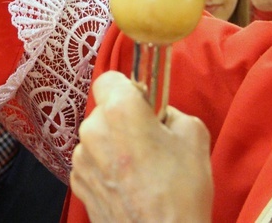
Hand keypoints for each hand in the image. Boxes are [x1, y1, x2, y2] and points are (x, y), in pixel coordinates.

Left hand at [70, 71, 212, 222]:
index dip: (129, 89)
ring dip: (115, 146)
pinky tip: (129, 186)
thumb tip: (160, 114)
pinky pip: (92, 162)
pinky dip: (107, 168)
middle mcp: (93, 129)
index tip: (144, 103)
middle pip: (105, 110)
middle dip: (125, 120)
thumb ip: (172, 112)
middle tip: (151, 142)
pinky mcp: (77, 183)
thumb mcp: (194, 136)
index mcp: (120, 110)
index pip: (110, 78)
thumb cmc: (181, 193)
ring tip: (142, 170)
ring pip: (98, 137)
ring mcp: (81, 158)